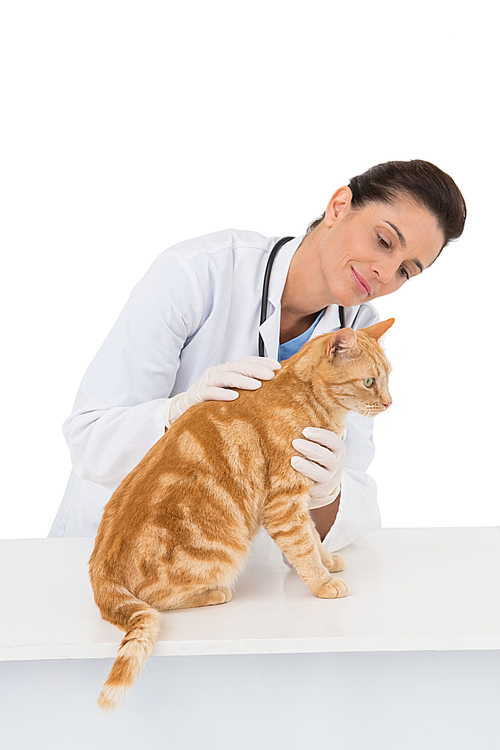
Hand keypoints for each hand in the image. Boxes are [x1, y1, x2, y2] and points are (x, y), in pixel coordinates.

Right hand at [163, 356, 280, 426]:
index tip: (278, 367)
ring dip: (242, 380)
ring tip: (257, 386)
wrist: (181, 409)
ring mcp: (206, 383)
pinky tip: (234, 397)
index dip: (262, 362)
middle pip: (238, 367)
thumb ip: (244, 387)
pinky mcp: (197, 395)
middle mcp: (217, 373)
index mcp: (226, 370)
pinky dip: (222, 394)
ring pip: (225, 377)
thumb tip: (271, 386)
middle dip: (255, 369)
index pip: (245, 361)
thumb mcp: (229, 390)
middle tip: (271, 376)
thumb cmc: (210, 401)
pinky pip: (210, 392)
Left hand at [291, 427, 345, 508]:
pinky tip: (292, 474)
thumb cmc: (318, 456)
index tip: (305, 431)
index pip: (332, 441)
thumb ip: (314, 434)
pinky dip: (303, 479)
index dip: (320, 436)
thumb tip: (294, 413)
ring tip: (293, 460)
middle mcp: (335, 464)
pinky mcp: (319, 491)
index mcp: (338, 449)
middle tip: (295, 443)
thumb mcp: (323, 444)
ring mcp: (329, 479)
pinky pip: (312, 486)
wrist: (324, 482)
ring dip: (307, 467)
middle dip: (311, 449)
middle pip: (326, 457)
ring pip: (320, 474)